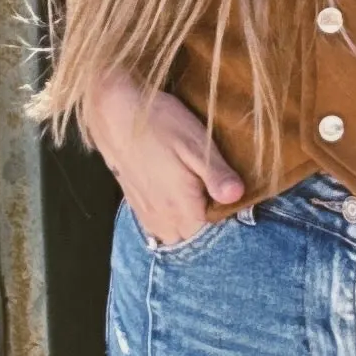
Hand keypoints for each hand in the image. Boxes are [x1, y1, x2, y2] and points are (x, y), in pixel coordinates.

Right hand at [81, 68, 243, 245]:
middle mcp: (164, 219)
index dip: (230, 225)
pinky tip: (181, 207)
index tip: (241, 209)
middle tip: (223, 205)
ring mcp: (148, 215)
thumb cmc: (159, 124)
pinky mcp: (138, 207)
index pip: (214, 235)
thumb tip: (238, 196)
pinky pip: (159, 231)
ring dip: (191, 230)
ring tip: (204, 207)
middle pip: (195, 241)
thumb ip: (217, 175)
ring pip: (176, 239)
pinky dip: (173, 226)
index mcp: (182, 208)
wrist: (114, 114)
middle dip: (211, 231)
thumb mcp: (196, 144)